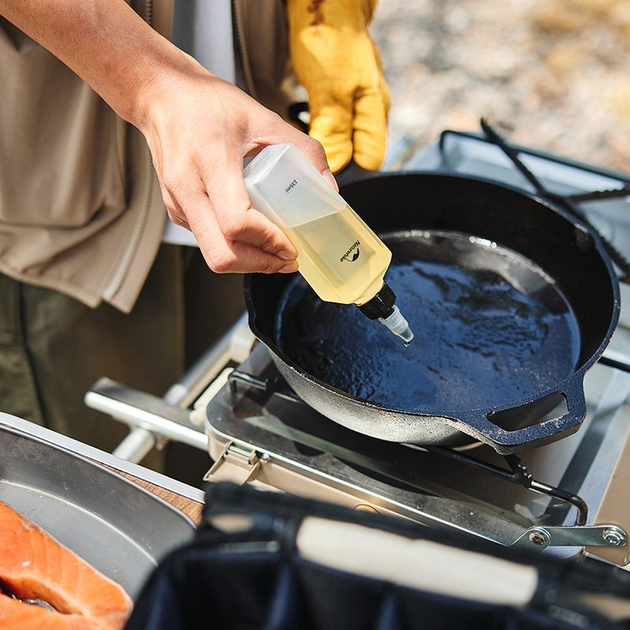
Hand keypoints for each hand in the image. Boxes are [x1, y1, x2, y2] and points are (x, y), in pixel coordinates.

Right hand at [139, 61, 336, 273]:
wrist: (162, 97)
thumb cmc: (208, 103)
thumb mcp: (263, 117)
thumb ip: (303, 149)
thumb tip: (328, 189)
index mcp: (210, 159)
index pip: (236, 221)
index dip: (267, 240)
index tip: (290, 243)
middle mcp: (187, 187)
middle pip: (221, 253)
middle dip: (260, 264)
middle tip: (287, 258)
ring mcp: (177, 203)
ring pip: (213, 255)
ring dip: (249, 260)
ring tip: (276, 250)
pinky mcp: (177, 211)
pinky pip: (207, 242)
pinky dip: (235, 247)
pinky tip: (254, 234)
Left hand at [287, 0, 389, 172]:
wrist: (320, 3)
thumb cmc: (330, 35)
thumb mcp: (329, 90)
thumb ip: (334, 130)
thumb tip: (336, 165)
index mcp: (373, 113)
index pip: (369, 163)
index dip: (348, 174)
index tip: (323, 180)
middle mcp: (366, 111)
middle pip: (352, 154)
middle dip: (330, 163)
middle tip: (305, 168)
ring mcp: (352, 102)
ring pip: (337, 139)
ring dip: (318, 146)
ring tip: (299, 148)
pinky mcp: (335, 94)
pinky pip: (327, 123)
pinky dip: (311, 130)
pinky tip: (298, 128)